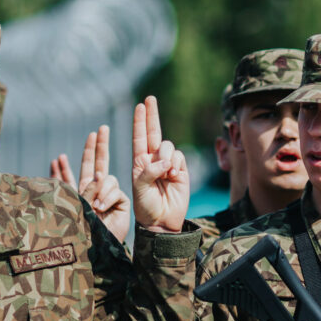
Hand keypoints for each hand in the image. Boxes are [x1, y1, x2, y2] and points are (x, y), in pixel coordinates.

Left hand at [50, 126, 131, 242]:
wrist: (100, 249)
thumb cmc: (85, 231)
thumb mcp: (79, 208)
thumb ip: (86, 190)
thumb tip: (98, 174)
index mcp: (82, 193)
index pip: (79, 173)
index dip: (72, 162)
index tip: (59, 155)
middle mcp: (96, 192)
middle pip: (97, 163)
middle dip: (98, 146)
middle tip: (100, 130)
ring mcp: (110, 196)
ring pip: (106, 178)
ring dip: (98, 188)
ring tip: (94, 206)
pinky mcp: (121, 202)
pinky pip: (115, 191)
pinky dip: (106, 197)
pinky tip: (100, 206)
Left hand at [131, 96, 190, 232]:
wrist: (162, 221)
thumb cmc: (145, 206)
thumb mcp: (139, 188)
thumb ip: (149, 171)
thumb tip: (166, 161)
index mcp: (139, 162)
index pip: (139, 137)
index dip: (139, 121)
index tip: (139, 105)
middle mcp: (153, 160)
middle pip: (153, 133)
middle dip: (152, 115)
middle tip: (150, 99)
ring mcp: (168, 165)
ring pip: (168, 146)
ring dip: (166, 155)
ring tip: (166, 172)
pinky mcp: (181, 170)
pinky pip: (179, 156)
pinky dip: (175, 163)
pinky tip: (173, 175)